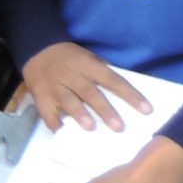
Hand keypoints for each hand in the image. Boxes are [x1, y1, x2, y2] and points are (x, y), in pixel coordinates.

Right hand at [19, 42, 152, 132]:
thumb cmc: (69, 57)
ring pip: (68, 101)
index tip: (146, 110)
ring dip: (79, 114)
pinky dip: (54, 123)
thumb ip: (102, 72)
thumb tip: (124, 91)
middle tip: (119, 127)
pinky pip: (47, 111)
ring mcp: (54, 86)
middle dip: (105, 110)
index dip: (129, 94)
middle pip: (90, 92)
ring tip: (90, 127)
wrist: (36, 50)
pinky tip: (62, 132)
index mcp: (87, 65)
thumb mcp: (89, 57)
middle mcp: (71, 75)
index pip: (112, 80)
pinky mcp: (41, 96)